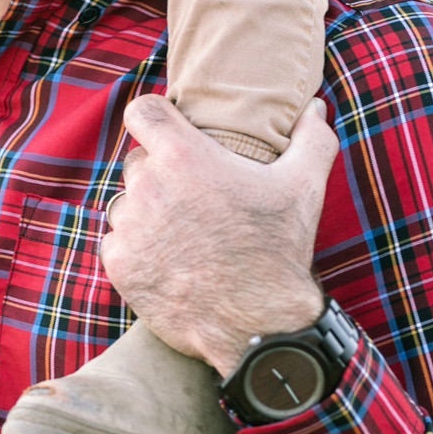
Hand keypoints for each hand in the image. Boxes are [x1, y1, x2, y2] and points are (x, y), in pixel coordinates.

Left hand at [100, 96, 336, 375]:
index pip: (142, 111)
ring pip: (127, 203)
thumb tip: (315, 107)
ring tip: (184, 234)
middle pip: (138, 162)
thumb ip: (312, 138)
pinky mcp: (118, 262)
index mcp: (184, 156)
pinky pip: (117, 241)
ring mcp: (129, 226)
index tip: (168, 132)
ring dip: (147, 212)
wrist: (256, 326)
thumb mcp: (304, 187)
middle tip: (194, 198)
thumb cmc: (279, 250)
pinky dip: (138, 248)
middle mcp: (148, 185)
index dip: (154, 119)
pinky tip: (171, 261)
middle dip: (161, 173)